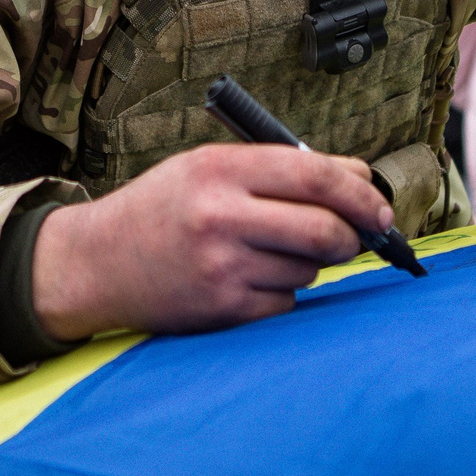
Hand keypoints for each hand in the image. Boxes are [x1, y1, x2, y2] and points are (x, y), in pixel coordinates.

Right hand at [31, 141, 391, 339]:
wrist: (97, 262)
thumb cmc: (162, 208)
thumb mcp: (207, 167)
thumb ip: (277, 171)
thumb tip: (358, 183)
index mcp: (220, 168)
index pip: (314, 174)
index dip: (359, 192)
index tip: (379, 208)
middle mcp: (220, 215)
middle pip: (325, 229)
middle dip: (352, 236)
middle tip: (354, 237)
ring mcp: (221, 266)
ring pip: (308, 269)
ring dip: (308, 264)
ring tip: (269, 252)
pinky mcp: (221, 309)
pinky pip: (286, 303)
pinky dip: (281, 293)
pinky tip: (248, 279)